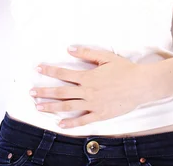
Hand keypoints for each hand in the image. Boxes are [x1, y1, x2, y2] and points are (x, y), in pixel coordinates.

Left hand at [30, 46, 145, 128]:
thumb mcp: (105, 56)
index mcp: (88, 76)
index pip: (63, 73)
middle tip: (31, 92)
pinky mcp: (100, 115)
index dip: (49, 70)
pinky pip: (82, 120)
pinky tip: (60, 124)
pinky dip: (70, 123)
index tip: (38, 68)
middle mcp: (87, 91)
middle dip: (44, 92)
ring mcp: (93, 105)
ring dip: (51, 107)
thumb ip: (86, 52)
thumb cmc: (124, 69)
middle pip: (61, 92)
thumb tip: (69, 49)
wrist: (141, 85)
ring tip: (38, 107)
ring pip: (68, 107)